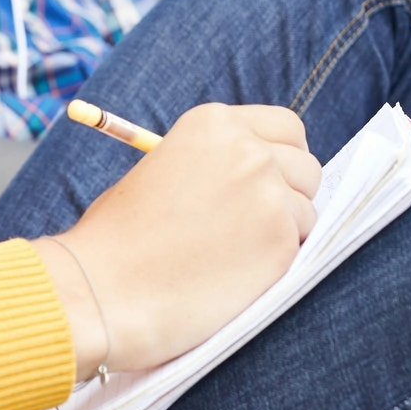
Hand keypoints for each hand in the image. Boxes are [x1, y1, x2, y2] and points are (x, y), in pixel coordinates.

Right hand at [33, 104, 319, 377]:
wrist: (103, 287)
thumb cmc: (119, 235)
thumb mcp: (161, 169)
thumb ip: (213, 162)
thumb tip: (261, 174)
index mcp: (213, 123)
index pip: (286, 127)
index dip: (281, 156)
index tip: (270, 180)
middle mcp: (248, 148)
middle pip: (306, 166)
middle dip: (290, 194)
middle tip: (257, 224)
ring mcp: (269, 193)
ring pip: (307, 209)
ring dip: (284, 231)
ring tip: (235, 253)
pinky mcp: (282, 240)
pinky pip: (302, 246)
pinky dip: (278, 261)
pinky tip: (237, 272)